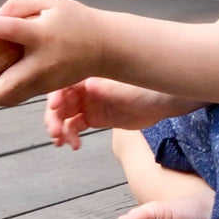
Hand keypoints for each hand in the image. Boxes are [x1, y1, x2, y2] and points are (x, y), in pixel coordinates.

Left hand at [0, 0, 105, 116]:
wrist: (105, 47)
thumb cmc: (74, 19)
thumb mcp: (50, 1)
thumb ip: (19, 5)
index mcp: (43, 35)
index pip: (13, 29)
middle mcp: (42, 62)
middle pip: (11, 82)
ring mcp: (44, 81)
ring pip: (13, 95)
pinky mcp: (45, 90)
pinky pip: (19, 94)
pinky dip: (2, 95)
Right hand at [44, 79, 196, 148]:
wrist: (165, 101)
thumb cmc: (148, 87)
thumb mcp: (127, 88)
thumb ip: (107, 88)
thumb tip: (87, 85)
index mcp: (89, 73)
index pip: (63, 82)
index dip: (54, 94)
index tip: (54, 108)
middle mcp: (85, 87)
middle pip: (60, 101)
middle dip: (53, 117)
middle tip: (56, 133)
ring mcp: (89, 102)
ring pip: (64, 115)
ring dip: (59, 128)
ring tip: (62, 142)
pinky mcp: (95, 117)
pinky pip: (76, 126)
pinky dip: (71, 136)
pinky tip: (74, 145)